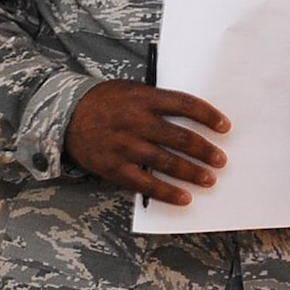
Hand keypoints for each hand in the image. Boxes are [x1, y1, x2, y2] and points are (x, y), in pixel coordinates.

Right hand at [65, 81, 229, 205]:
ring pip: (166, 162)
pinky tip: (184, 198)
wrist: (64, 116)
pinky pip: (146, 183)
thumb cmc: (103, 102)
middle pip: (180, 137)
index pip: (184, 105)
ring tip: (209, 179)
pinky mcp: (115, 168)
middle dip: (205, 150)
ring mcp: (125, 146)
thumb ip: (156, 103)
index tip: (225, 127)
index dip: (208, 116)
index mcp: (142, 98)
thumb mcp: (130, 91)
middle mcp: (135, 121)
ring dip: (192, 172)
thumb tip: (191, 119)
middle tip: (221, 160)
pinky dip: (168, 192)